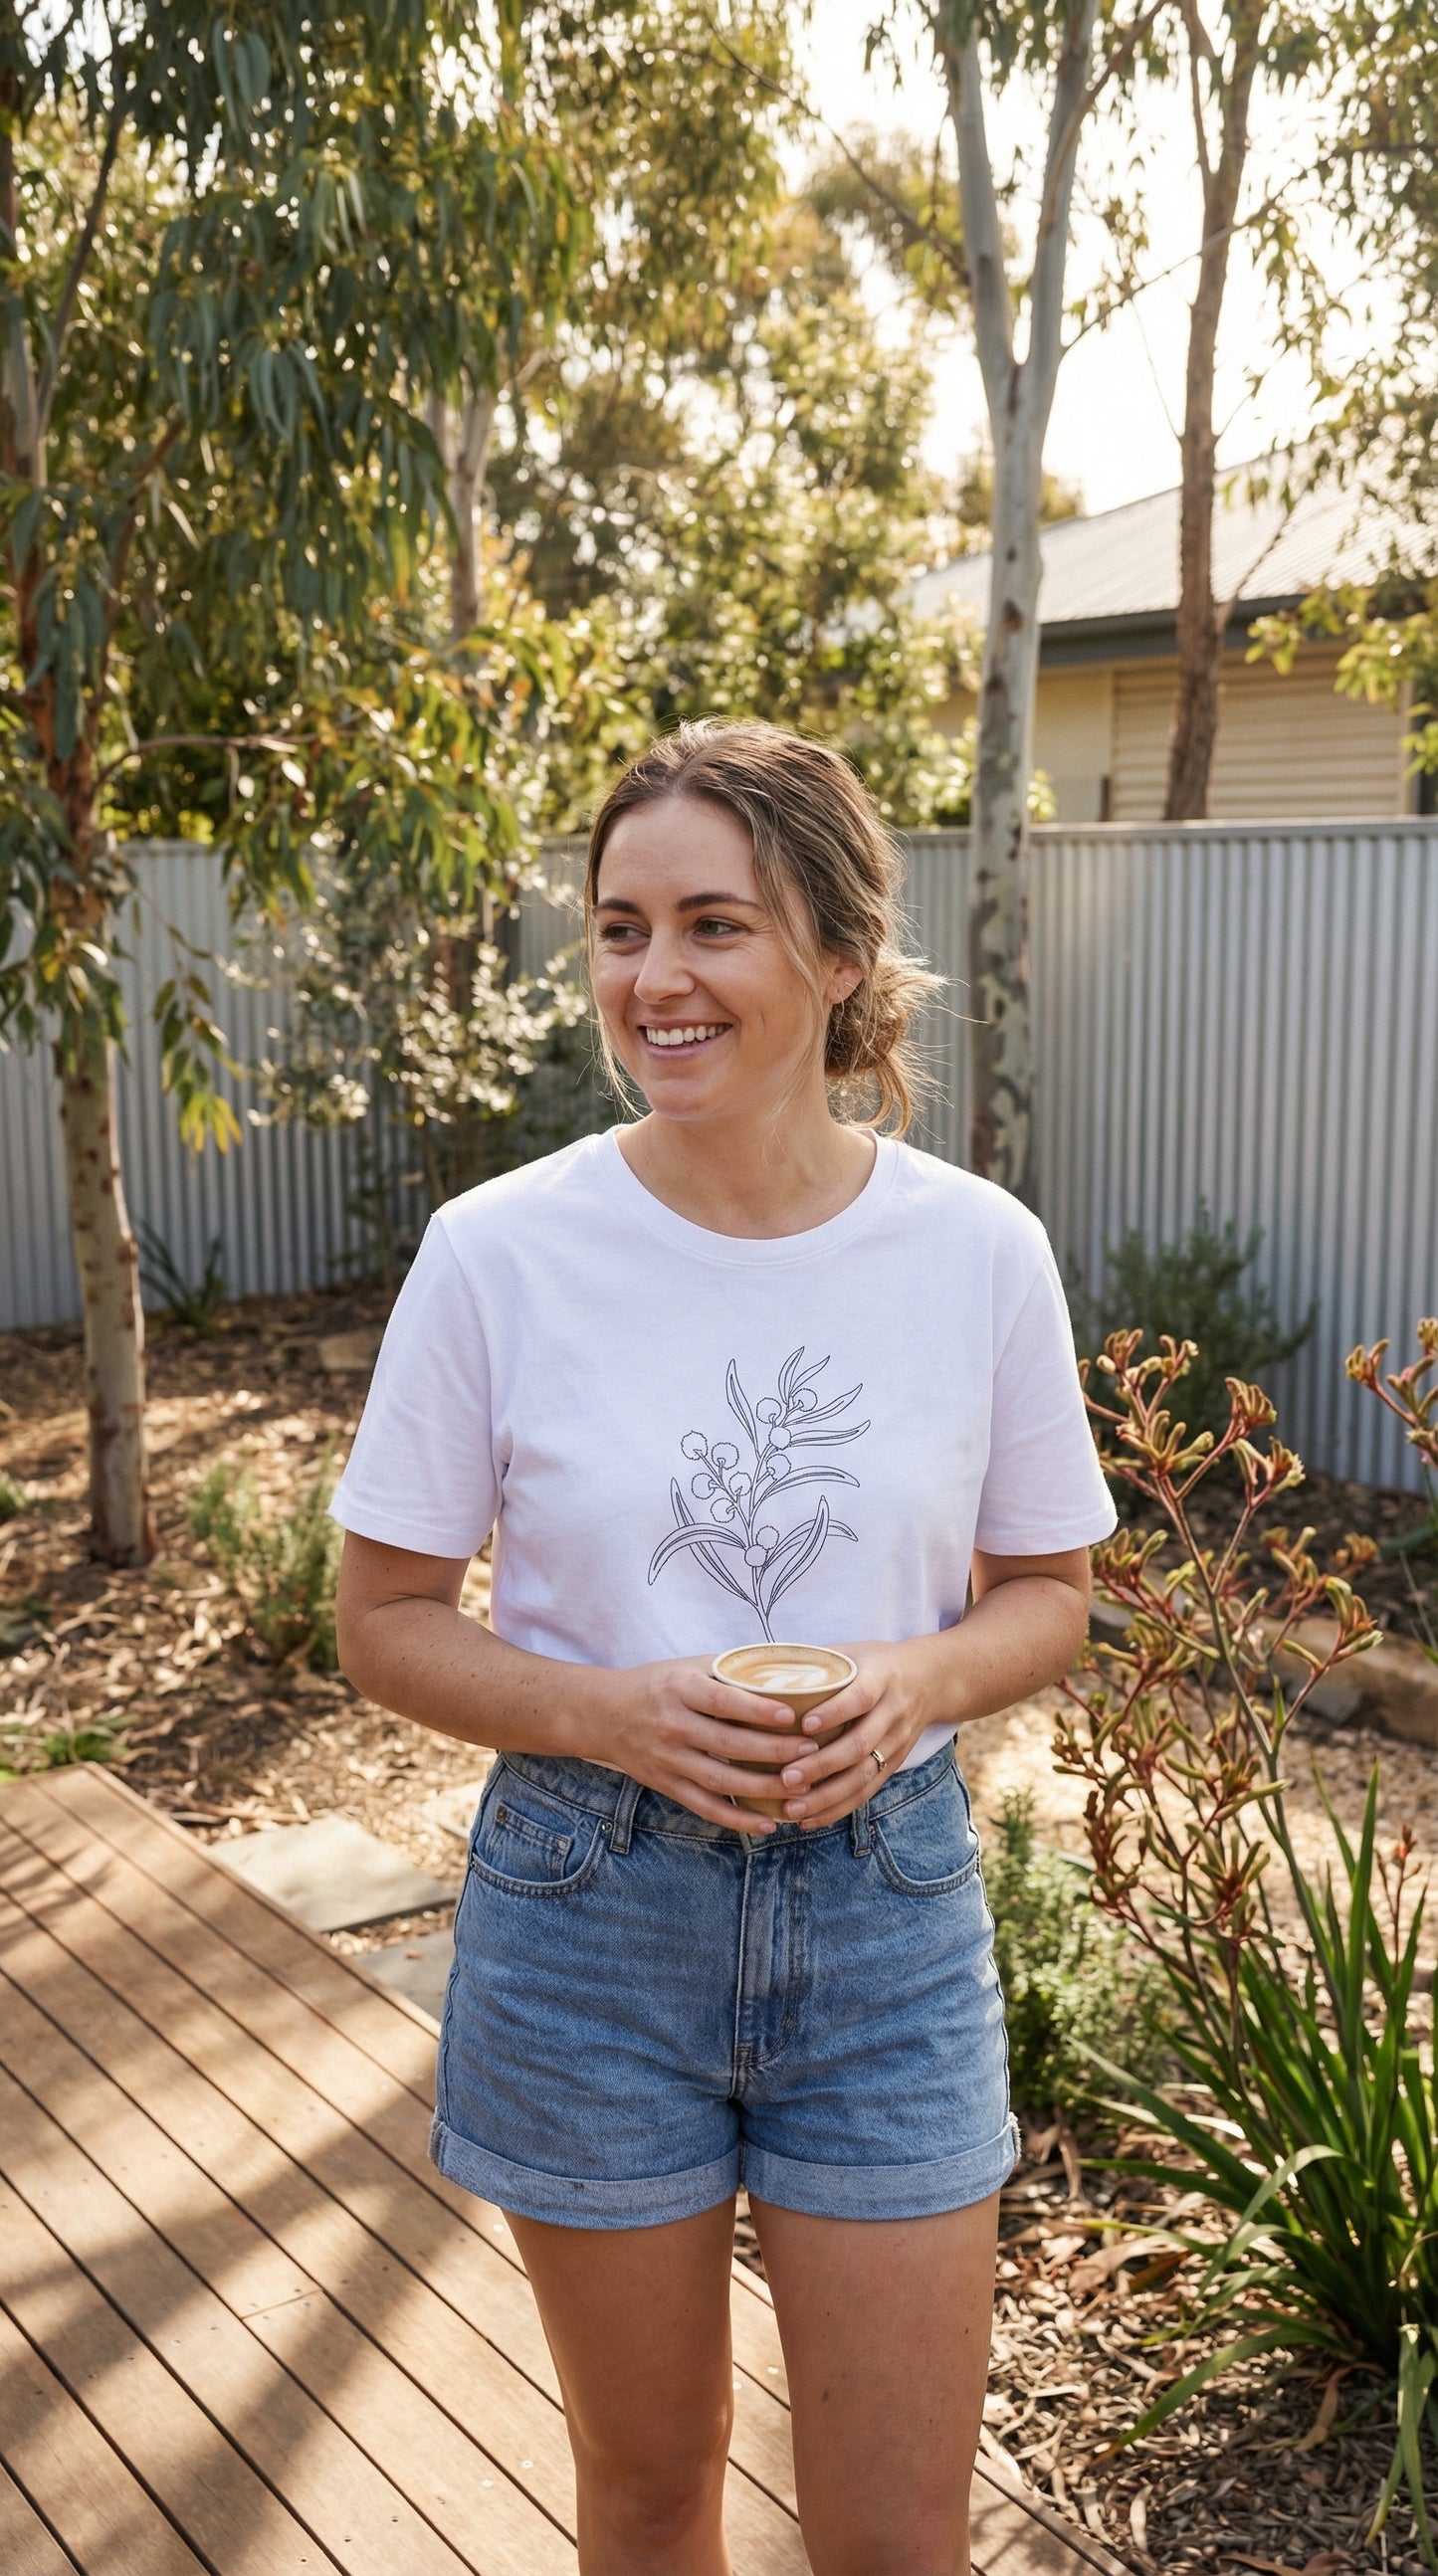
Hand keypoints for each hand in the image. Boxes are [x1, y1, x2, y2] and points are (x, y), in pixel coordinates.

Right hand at [599, 1656, 803, 1835]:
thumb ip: (728, 1671)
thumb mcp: (687, 1668)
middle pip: (728, 1744)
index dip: (757, 1710)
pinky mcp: (666, 1785)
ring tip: (801, 1789)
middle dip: (773, 1751)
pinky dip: (737, 1819)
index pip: (723, 1702)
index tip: (792, 1716)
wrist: (604, 1715)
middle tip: (810, 1751)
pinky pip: (705, 1807)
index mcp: (680, 1690)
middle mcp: (672, 1725)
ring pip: (721, 1780)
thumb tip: (784, 1668)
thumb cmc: (658, 1686)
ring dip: (764, 1788)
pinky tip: (768, 1823)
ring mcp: (668, 1759)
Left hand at [769, 1642, 937, 1829]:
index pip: (860, 1698)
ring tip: (791, 1807)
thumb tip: (761, 1669)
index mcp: (881, 1680)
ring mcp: (896, 1744)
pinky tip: (808, 1819)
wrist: (932, 1680)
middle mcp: (892, 1714)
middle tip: (785, 1778)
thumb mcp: (854, 1652)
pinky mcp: (893, 1765)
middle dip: (821, 1765)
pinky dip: (837, 1809)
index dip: (834, 1712)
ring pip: (863, 1776)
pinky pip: (866, 1793)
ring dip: (826, 1797)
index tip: (804, 1725)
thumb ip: (816, 1661)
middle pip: (859, 1745)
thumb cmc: (878, 1663)